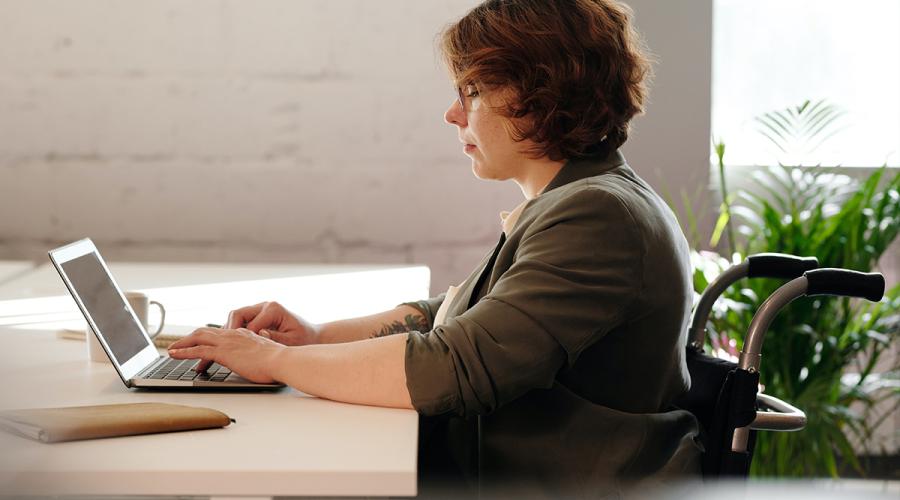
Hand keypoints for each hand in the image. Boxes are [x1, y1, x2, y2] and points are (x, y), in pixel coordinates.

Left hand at [168, 327, 284, 382]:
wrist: (282, 360)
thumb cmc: (279, 361)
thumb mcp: (265, 354)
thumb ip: (256, 355)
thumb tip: (256, 361)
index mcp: (243, 334)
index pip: (220, 333)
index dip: (207, 338)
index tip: (200, 343)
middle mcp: (233, 335)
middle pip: (205, 332)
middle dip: (190, 338)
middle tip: (179, 345)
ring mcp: (228, 343)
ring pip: (198, 338)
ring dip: (182, 343)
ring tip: (172, 350)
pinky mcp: (224, 352)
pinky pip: (198, 350)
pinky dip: (184, 351)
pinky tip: (175, 354)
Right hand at [226, 301, 319, 345]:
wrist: (312, 335)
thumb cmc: (304, 339)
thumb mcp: (292, 341)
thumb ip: (276, 337)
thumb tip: (260, 334)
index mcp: (273, 309)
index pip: (248, 323)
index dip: (240, 338)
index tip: (235, 352)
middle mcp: (265, 306)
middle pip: (237, 314)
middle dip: (229, 331)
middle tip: (224, 348)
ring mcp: (260, 310)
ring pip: (236, 317)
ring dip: (230, 331)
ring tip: (226, 347)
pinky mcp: (258, 316)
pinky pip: (241, 322)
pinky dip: (235, 332)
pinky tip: (234, 345)